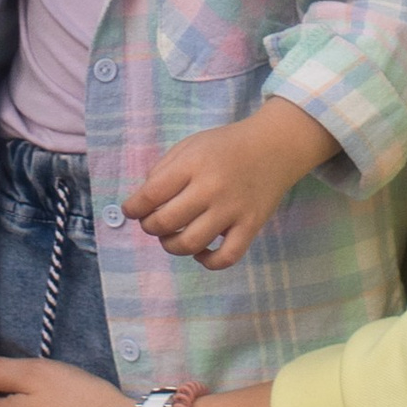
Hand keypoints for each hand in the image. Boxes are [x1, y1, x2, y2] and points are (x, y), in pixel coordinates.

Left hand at [127, 98, 339, 267]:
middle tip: (151, 223)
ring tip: (171, 237)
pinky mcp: (251, 226)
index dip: (134, 208)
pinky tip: (200, 252)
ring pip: (191, 244)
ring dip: (171, 246)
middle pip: (166, 222)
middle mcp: (211, 188)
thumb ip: (164, 170)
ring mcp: (233, 210)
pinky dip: (208, 262)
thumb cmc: (226, 146)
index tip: (131, 211)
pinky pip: (226, 257)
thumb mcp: (190, 145)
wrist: (274, 146)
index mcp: (193, 164)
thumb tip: (142, 202)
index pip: (151, 194)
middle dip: (150, 227)